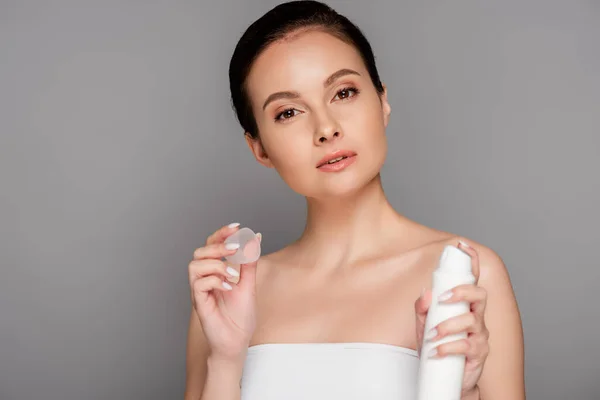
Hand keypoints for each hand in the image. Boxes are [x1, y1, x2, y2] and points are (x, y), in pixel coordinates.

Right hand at [188, 223, 260, 362]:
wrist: (237, 341)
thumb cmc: (240, 315)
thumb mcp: (249, 284)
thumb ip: (249, 262)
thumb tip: (256, 237)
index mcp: (216, 271)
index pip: (212, 245)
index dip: (221, 233)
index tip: (237, 226)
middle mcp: (205, 278)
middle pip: (200, 251)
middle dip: (218, 245)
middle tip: (235, 249)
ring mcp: (200, 290)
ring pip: (195, 265)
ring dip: (217, 265)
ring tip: (233, 275)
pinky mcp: (198, 302)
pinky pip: (198, 284)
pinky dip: (216, 281)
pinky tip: (229, 287)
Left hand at [415, 240, 488, 397]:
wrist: (446, 379)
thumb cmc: (438, 346)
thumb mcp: (424, 325)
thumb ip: (422, 308)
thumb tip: (426, 294)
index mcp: (464, 305)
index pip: (471, 279)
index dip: (471, 261)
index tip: (463, 246)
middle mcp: (475, 316)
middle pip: (479, 295)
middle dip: (461, 292)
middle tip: (442, 298)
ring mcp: (479, 334)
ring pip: (471, 320)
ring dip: (448, 326)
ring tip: (432, 335)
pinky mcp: (479, 353)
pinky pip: (468, 345)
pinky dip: (449, 347)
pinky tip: (437, 351)